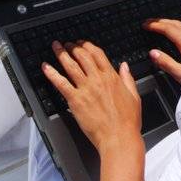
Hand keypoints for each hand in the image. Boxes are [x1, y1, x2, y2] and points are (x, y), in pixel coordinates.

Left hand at [43, 40, 142, 155]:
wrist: (119, 138)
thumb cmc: (127, 122)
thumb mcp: (134, 96)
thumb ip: (128, 78)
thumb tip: (125, 66)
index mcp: (112, 77)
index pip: (97, 54)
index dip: (88, 46)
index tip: (82, 43)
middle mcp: (98, 80)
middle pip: (82, 56)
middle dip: (73, 47)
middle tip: (67, 44)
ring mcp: (86, 89)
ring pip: (71, 66)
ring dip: (61, 54)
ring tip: (56, 47)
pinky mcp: (76, 100)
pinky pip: (61, 83)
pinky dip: (52, 74)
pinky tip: (45, 67)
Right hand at [145, 18, 180, 84]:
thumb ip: (166, 63)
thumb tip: (153, 53)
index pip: (168, 29)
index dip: (155, 25)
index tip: (146, 25)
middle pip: (175, 23)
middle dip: (160, 21)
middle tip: (149, 22)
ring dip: (169, 22)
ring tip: (160, 24)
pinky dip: (179, 25)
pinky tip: (177, 29)